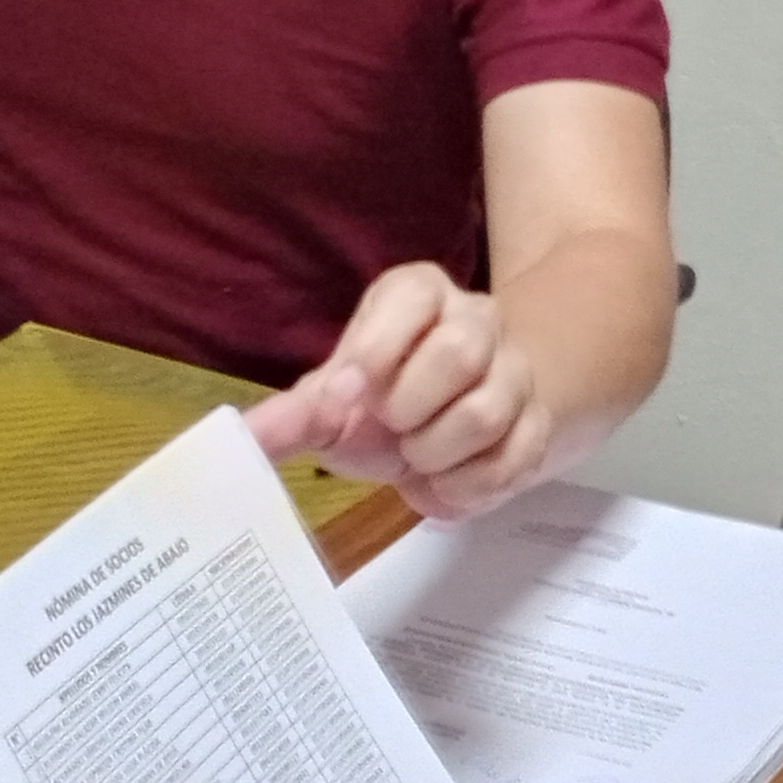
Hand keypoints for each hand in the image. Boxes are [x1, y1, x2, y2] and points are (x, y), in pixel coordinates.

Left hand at [247, 264, 554, 521]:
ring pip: (488, 412)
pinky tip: (442, 485)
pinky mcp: (538, 421)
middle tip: (391, 428)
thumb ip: (294, 416)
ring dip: (435, 454)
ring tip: (415, 458)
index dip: (375, 352)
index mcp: (418, 295)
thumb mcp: (333, 403)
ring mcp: (515, 369)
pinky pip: (514, 458)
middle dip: (410, 409)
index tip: (345, 398)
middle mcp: (476, 318)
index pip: (412, 298)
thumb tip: (244, 438)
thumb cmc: (381, 403)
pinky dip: (467, 487)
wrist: (448, 427)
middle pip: (460, 353)